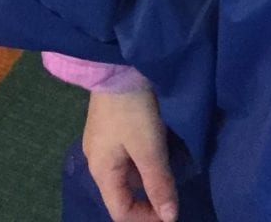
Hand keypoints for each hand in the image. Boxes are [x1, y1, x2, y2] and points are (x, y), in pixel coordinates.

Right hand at [82, 87, 178, 221]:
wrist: (117, 65)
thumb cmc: (131, 109)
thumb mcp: (149, 147)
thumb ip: (159, 183)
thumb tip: (170, 218)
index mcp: (101, 172)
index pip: (120, 212)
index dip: (146, 219)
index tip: (172, 213)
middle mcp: (98, 161)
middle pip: (122, 194)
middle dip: (147, 200)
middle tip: (173, 195)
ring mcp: (103, 142)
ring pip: (126, 173)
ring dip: (147, 179)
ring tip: (169, 174)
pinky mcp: (111, 126)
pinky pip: (127, 155)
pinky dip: (143, 161)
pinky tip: (158, 150)